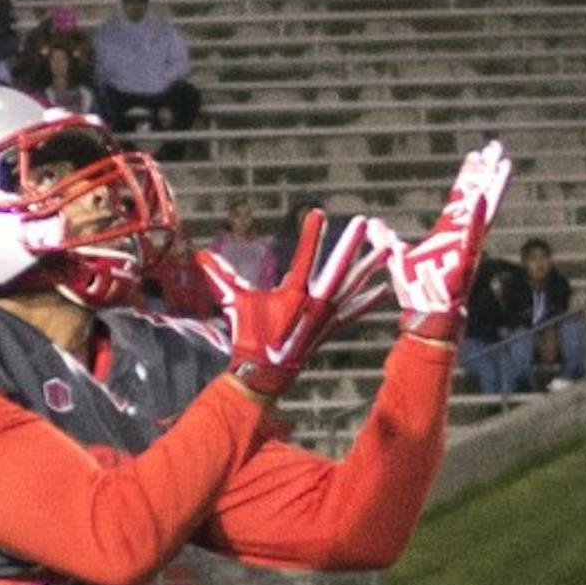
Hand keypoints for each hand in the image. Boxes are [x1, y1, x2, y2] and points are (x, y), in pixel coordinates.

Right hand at [197, 211, 389, 397]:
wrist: (264, 371)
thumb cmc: (249, 335)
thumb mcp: (236, 303)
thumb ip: (221, 277)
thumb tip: (200, 256)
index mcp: (293, 293)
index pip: (304, 257)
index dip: (311, 234)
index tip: (318, 212)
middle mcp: (314, 302)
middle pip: (338, 268)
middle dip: (351, 245)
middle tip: (365, 223)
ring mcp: (325, 316)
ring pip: (352, 287)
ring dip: (369, 267)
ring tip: (385, 248)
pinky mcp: (330, 328)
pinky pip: (353, 313)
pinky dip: (367, 302)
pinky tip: (383, 291)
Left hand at [375, 141, 511, 343]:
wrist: (426, 314)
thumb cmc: (416, 289)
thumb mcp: (396, 256)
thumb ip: (386, 238)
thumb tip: (373, 224)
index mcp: (448, 231)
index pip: (460, 196)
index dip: (468, 176)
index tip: (477, 154)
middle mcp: (462, 233)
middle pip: (476, 194)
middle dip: (487, 171)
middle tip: (496, 146)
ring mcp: (467, 243)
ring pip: (484, 208)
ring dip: (494, 186)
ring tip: (505, 162)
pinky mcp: (465, 257)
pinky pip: (474, 234)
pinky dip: (479, 216)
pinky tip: (484, 196)